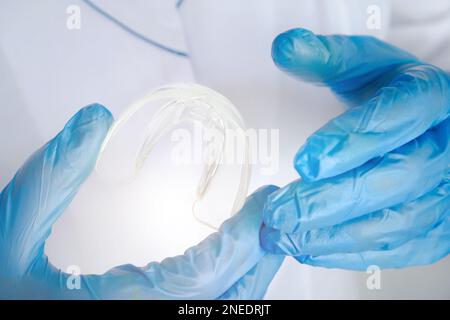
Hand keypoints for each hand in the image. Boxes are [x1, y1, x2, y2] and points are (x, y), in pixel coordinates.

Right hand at [0, 104, 282, 298]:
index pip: (203, 280)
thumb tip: (94, 119)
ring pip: (219, 311)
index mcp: (117, 308)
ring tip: (261, 234)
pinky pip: (203, 312)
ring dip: (248, 274)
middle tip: (274, 215)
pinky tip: (229, 262)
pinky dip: (227, 287)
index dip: (242, 241)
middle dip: (258, 259)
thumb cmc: (0, 292)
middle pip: (225, 302)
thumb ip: (49, 178)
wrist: (2, 313)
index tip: (267, 205)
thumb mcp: (9, 233)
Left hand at [260, 28, 449, 269]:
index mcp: (430, 98)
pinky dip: (351, 253)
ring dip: (334, 234)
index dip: (352, 141)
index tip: (306, 161)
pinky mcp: (437, 226)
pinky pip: (398, 249)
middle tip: (283, 210)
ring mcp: (446, 191)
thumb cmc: (394, 94)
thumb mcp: (366, 66)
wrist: (430, 123)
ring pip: (396, 222)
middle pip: (395, 178)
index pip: (398, 117)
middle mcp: (446, 147)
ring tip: (286, 235)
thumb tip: (285, 48)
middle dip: (331, 199)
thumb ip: (326, 58)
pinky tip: (311, 247)